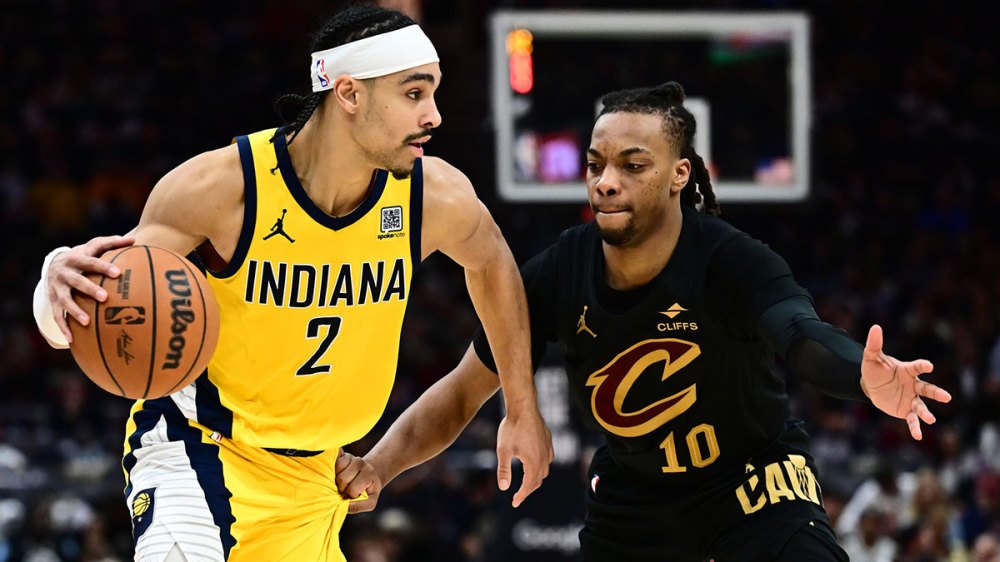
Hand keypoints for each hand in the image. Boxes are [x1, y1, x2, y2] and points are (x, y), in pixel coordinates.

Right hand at [47, 235, 134, 342]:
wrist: (53, 265)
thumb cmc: (83, 257)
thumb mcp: (94, 247)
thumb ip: (112, 243)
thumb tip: (134, 239)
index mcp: (76, 259)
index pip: (91, 262)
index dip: (103, 267)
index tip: (117, 273)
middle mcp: (64, 274)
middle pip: (77, 281)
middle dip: (89, 289)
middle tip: (104, 297)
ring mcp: (57, 289)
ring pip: (64, 301)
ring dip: (75, 311)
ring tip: (87, 322)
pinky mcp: (53, 302)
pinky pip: (57, 316)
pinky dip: (63, 327)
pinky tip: (72, 339)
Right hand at [334, 448, 381, 513]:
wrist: (371, 474)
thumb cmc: (368, 490)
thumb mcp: (370, 502)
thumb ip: (359, 506)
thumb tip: (344, 507)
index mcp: (368, 474)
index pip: (352, 489)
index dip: (350, 495)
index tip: (354, 495)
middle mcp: (360, 462)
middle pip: (341, 479)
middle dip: (341, 488)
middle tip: (345, 490)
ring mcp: (350, 457)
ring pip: (336, 470)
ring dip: (335, 479)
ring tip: (341, 483)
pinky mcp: (343, 454)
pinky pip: (333, 461)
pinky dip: (332, 469)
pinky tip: (336, 474)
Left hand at [496, 404, 553, 507]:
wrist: (523, 406)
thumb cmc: (511, 428)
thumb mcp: (503, 450)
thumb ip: (503, 470)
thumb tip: (503, 488)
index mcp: (533, 462)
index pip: (529, 486)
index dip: (521, 496)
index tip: (514, 503)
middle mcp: (544, 458)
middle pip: (538, 480)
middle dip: (528, 490)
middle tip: (518, 497)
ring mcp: (548, 449)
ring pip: (544, 470)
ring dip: (535, 479)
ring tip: (526, 483)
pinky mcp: (548, 441)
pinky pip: (547, 459)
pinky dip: (541, 467)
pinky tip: (535, 464)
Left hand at [861, 324, 951, 439]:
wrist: (870, 386)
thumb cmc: (874, 369)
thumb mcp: (871, 357)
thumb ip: (874, 344)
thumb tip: (875, 327)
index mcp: (907, 370)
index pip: (916, 367)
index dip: (922, 366)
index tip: (928, 365)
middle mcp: (913, 385)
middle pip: (927, 389)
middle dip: (936, 393)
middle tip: (947, 397)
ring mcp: (910, 398)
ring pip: (921, 406)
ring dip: (926, 413)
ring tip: (931, 419)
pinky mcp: (905, 410)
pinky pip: (911, 419)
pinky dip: (915, 427)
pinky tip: (919, 436)